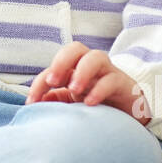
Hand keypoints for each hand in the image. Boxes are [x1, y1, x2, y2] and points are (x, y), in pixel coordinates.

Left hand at [25, 41, 152, 125]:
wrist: (130, 113)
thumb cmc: (97, 103)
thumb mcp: (72, 103)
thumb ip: (55, 100)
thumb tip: (34, 103)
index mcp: (75, 69)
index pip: (53, 67)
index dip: (39, 82)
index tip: (31, 102)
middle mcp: (90, 66)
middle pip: (75, 49)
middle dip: (61, 62)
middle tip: (52, 81)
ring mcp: (108, 72)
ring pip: (96, 57)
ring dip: (82, 71)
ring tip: (74, 89)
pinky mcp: (123, 84)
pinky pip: (112, 80)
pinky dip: (99, 90)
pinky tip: (90, 103)